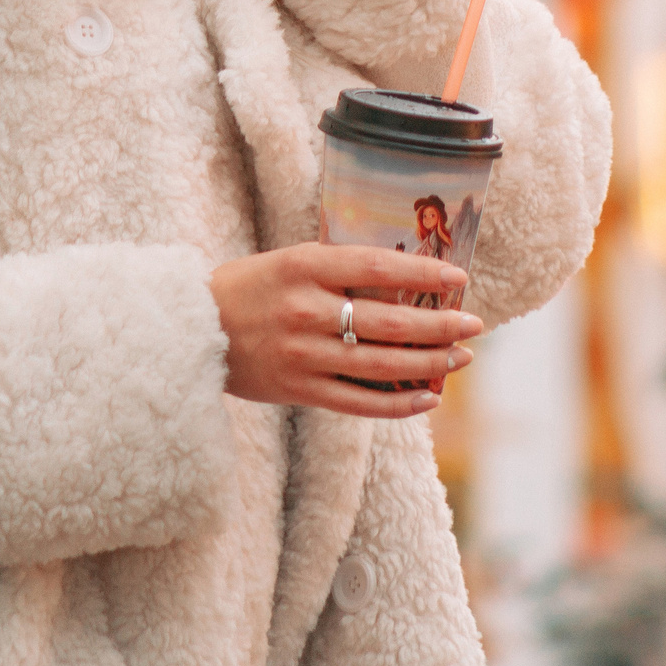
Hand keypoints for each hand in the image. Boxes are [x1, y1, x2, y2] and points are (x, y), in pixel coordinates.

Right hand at [209, 244, 479, 418]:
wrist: (192, 329)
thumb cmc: (250, 289)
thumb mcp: (290, 262)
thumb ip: (340, 270)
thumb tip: (407, 281)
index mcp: (303, 267)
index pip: (378, 267)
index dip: (424, 272)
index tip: (459, 276)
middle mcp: (305, 310)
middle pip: (391, 321)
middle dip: (441, 324)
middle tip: (474, 324)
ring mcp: (303, 354)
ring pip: (382, 364)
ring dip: (430, 362)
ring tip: (460, 358)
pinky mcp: (299, 389)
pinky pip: (360, 402)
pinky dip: (398, 403)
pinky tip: (428, 397)